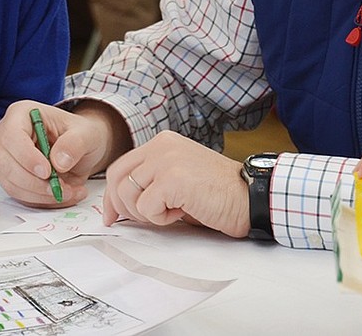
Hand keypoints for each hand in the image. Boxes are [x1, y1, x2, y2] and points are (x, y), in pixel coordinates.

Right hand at [0, 100, 124, 205]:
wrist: (80, 147)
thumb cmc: (80, 134)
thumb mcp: (87, 133)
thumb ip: (75, 143)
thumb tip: (59, 162)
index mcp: (21, 114)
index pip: (12, 136)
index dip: (27, 157)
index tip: (47, 172)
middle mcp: (7, 135)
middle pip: (9, 165)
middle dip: (37, 183)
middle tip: (63, 189)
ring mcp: (6, 158)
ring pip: (14, 185)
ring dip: (42, 195)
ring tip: (70, 191)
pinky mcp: (11, 178)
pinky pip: (21, 196)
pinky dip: (43, 200)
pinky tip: (63, 195)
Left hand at [103, 130, 249, 237]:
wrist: (249, 196)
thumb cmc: (218, 193)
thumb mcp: (178, 177)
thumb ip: (151, 180)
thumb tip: (118, 204)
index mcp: (163, 142)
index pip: (121, 167)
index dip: (112, 195)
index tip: (113, 215)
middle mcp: (162, 145)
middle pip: (117, 178)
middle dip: (121, 206)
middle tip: (140, 221)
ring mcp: (166, 160)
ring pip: (128, 194)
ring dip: (146, 213)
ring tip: (172, 211)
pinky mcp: (173, 179)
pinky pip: (146, 208)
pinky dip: (161, 219)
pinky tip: (182, 212)